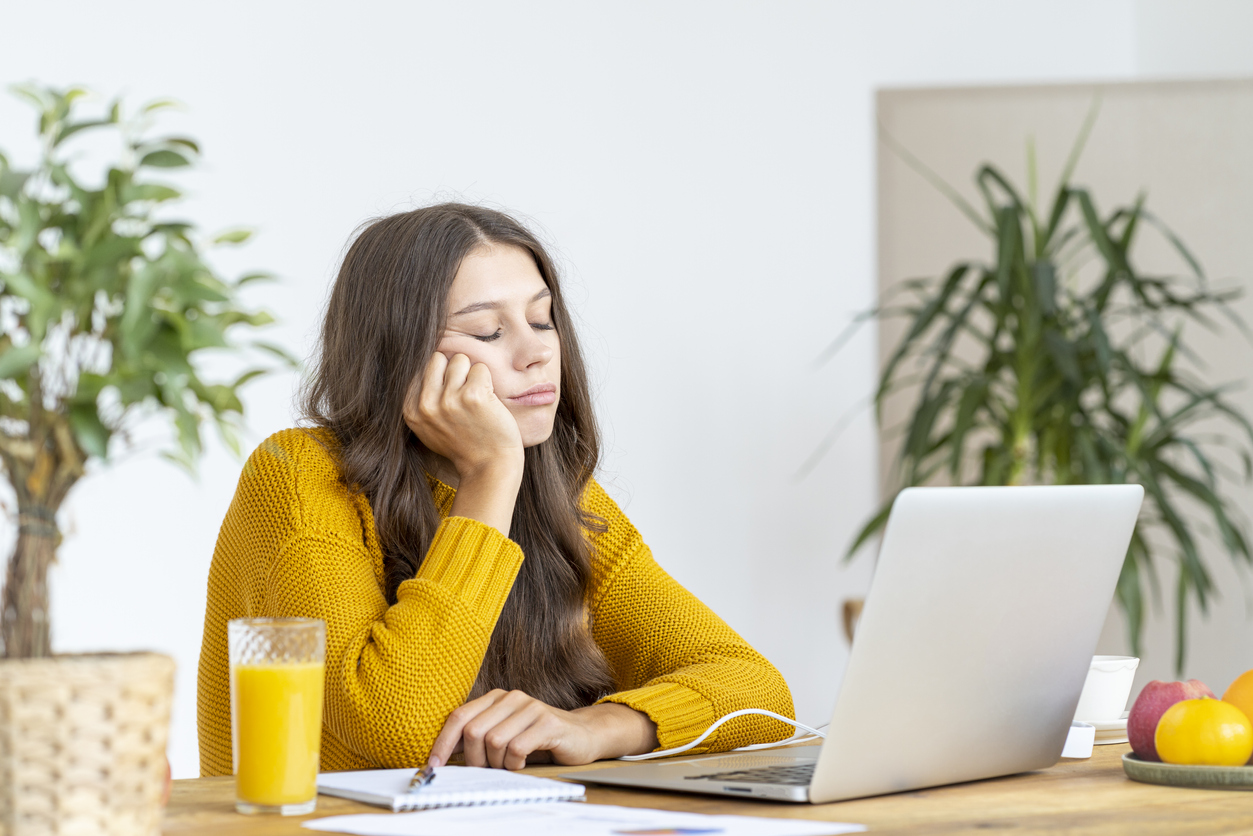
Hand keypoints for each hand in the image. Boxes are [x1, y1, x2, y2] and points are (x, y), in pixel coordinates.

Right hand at [404, 353, 523, 478]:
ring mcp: (449, 399)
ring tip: (476, 399)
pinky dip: (488, 382)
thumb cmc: (463, 446)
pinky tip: (488, 402)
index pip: (420, 368)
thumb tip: (422, 363)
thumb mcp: (428, 429)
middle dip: (454, 370)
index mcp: (411, 410)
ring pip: (460, 360)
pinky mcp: (473, 395)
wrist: (489, 468)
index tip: (450, 396)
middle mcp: (426, 404)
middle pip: (438, 358)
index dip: (440, 377)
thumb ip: (421, 400)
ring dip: (472, 375)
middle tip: (464, 394)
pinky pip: (481, 368)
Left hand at [428, 689, 657, 770]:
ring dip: (497, 764)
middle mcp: (511, 697)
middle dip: (474, 759)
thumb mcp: (503, 735)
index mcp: (495, 698)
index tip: (433, 766)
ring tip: (509, 766)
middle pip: (473, 731)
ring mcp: (530, 707)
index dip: (442, 743)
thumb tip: (442, 755)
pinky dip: (515, 764)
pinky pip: (516, 748)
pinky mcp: (547, 722)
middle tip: (486, 771)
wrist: (581, 736)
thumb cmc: (537, 739)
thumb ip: (477, 739)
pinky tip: (523, 764)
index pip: (458, 716)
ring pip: (493, 742)